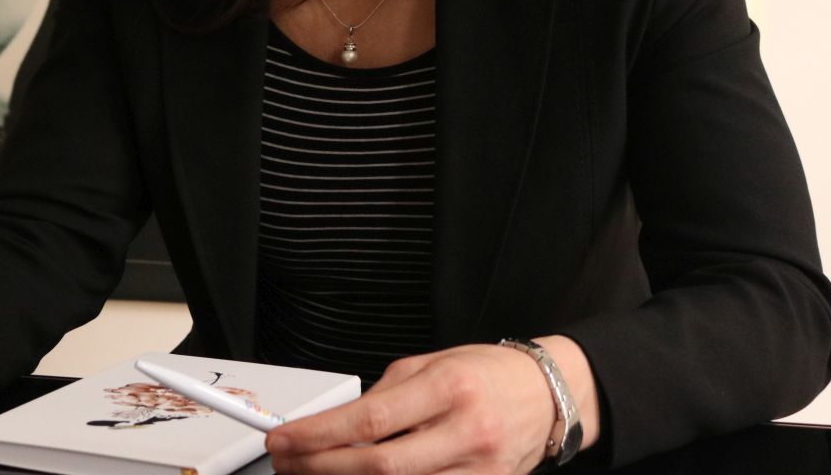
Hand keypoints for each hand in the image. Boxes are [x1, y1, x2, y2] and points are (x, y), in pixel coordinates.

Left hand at [265, 341, 597, 474]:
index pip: (368, 419)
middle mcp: (466, 430)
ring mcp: (480, 468)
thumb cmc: (485, 374)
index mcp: (446, 386)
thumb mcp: (430, 365)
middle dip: (322, 468)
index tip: (284, 439)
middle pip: (380, 466)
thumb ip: (384, 395)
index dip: (318, 435)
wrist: (546, 394)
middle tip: (290, 463)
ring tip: (317, 473)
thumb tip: (334, 424)